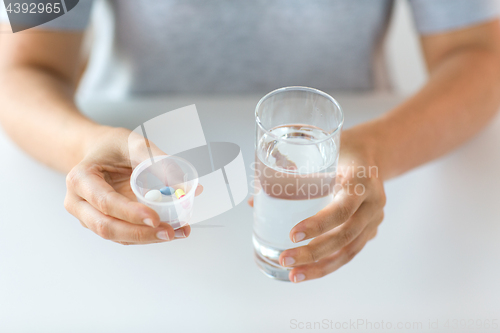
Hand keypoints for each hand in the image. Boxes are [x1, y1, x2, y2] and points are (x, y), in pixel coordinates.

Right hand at [64, 127, 199, 243]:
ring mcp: (89, 217)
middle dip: (141, 233)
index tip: (155, 218)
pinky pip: (126, 236)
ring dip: (149, 238)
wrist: (99, 152)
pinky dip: (149, 235)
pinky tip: (172, 230)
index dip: (130, 213)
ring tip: (178, 232)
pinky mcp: (105, 224)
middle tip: (169, 231)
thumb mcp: (133, 143)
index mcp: (80, 179)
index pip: (105, 202)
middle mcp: (79, 202)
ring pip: (118, 236)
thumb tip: (185, 186)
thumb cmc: (112, 146)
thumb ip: (157, 162)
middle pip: (107, 227)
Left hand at [279, 133, 385, 281]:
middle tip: (285, 259)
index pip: (342, 208)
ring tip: (294, 275)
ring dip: (320, 267)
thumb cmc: (340, 149)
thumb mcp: (319, 151)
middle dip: (313, 253)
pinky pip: (351, 252)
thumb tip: (252, 201)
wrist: (372, 153)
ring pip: (350, 251)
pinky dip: (329, 263)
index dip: (318, 224)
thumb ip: (287, 172)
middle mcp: (373, 203)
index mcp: (361, 181)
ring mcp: (375, 219)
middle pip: (345, 236)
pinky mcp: (371, 230)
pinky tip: (308, 270)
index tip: (293, 234)